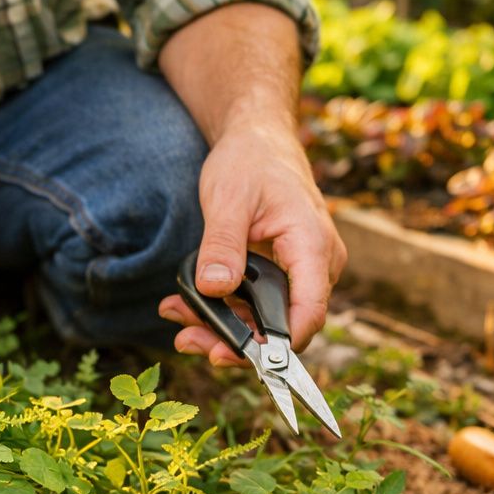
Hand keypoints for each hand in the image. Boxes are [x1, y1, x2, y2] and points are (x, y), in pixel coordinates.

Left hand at [159, 121, 346, 366]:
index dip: (277, 345)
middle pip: (284, 324)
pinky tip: (187, 304)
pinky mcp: (281, 272)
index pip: (308, 313)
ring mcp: (301, 270)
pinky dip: (224, 308)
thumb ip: (222, 245)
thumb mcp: (228, 199)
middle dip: (235, 340)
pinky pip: (256, 302)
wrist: (257, 138)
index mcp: (312, 246)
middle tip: (188, 340)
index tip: (234, 355)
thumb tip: (214, 289)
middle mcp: (316, 265)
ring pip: (267, 318)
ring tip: (178, 316)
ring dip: (223, 326)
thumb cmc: (250, 160)